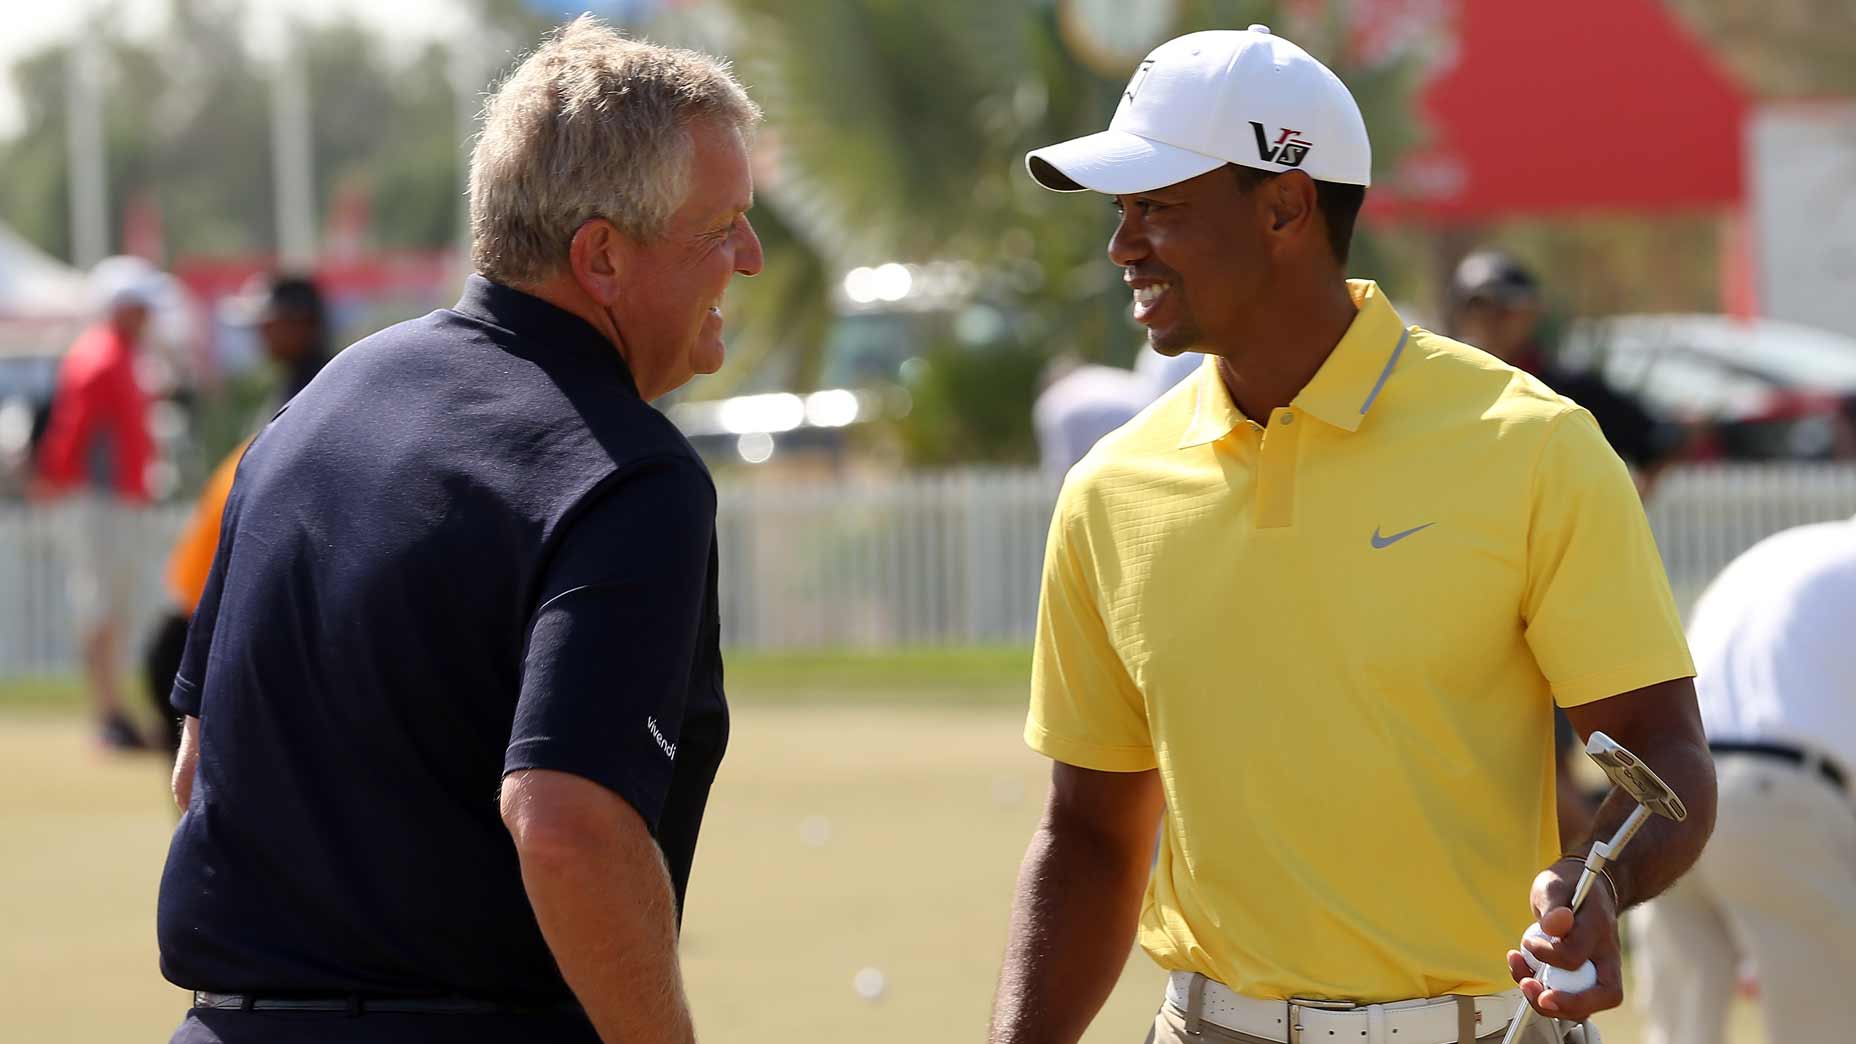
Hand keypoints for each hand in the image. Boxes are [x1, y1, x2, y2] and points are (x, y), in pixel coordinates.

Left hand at [1505, 858, 1621, 1022]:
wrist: (1582, 890)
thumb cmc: (1569, 886)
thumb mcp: (1555, 884)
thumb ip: (1554, 904)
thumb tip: (1554, 926)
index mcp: (1600, 929)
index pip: (1578, 955)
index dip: (1550, 955)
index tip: (1530, 943)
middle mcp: (1606, 956)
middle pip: (1602, 995)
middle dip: (1564, 1002)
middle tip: (1529, 988)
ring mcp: (1597, 971)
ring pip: (1584, 1006)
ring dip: (1547, 1001)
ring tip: (1522, 980)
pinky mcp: (1582, 979)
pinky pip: (1566, 996)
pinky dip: (1541, 992)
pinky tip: (1522, 970)